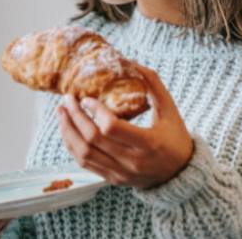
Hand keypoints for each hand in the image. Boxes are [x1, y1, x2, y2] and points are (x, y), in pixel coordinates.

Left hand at [57, 63, 193, 188]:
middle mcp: (133, 162)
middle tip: (66, 99)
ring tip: (61, 112)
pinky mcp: (113, 179)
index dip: (95, 111)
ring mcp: (121, 173)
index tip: (86, 98)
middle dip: (75, 116)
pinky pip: (85, 164)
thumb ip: (152, 84)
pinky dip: (72, 146)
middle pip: (93, 140)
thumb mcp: (169, 108)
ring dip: (68, 131)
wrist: (181, 174)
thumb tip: (130, 61)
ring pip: (84, 154)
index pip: (112, 128)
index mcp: (149, 143)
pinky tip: (68, 130)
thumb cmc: (176, 137)